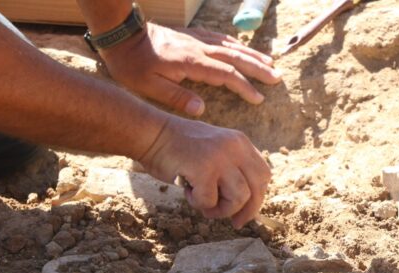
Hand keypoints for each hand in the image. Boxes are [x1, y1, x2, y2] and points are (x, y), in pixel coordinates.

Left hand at [101, 23, 282, 115]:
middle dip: (258, 68)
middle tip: (277, 78)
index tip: (258, 98)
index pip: (226, 74)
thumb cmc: (133, 65)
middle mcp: (199, 49)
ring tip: (270, 63)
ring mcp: (197, 40)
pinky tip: (244, 50)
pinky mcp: (193, 37)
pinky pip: (221, 39)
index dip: (244, 87)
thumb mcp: (149, 87)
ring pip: (231, 46)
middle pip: (236, 57)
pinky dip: (237, 45)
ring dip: (252, 55)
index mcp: (191, 63)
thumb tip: (202, 109)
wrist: (121, 36)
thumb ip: (177, 97)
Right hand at [140, 116, 270, 227]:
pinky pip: (210, 201)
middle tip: (233, 222)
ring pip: (238, 198)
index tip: (244, 213)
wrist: (150, 134)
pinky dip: (198, 203)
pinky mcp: (204, 168)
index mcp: (240, 143)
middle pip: (257, 189)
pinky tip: (187, 191)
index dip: (257, 198)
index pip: (263, 176)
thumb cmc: (178, 150)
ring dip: (220, 210)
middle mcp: (235, 147)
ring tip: (203, 204)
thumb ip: (232, 171)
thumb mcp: (215, 153)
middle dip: (246, 211)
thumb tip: (247, 206)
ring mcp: (220, 156)